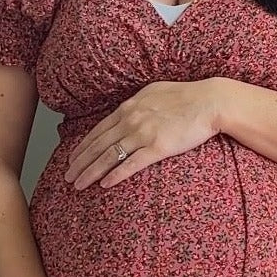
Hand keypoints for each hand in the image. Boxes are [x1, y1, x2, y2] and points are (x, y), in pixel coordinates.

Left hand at [64, 79, 222, 189]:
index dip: (83, 146)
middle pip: (98, 145)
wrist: (209, 102)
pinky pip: (131, 164)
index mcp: (129, 108)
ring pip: (109, 156)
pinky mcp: (158, 147)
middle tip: (67, 176)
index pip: (98, 130)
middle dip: (80, 162)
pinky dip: (115, 174)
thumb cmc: (186, 96)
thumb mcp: (154, 92)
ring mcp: (143, 134)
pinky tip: (104, 184)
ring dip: (91, 172)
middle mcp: (131, 120)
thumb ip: (137, 104)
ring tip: (78, 184)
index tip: (72, 158)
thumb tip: (127, 110)